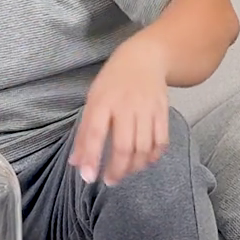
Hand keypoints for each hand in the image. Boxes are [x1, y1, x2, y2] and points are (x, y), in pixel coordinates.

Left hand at [71, 38, 170, 185]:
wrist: (145, 58)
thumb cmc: (113, 82)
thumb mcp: (93, 99)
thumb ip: (84, 132)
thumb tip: (76, 164)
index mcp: (102, 101)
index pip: (95, 133)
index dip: (91, 157)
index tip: (88, 178)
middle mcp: (126, 105)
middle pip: (124, 146)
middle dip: (116, 170)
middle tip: (109, 181)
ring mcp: (147, 109)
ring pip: (143, 148)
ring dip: (134, 167)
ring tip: (125, 173)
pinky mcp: (163, 112)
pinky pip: (161, 141)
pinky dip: (153, 157)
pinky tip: (144, 162)